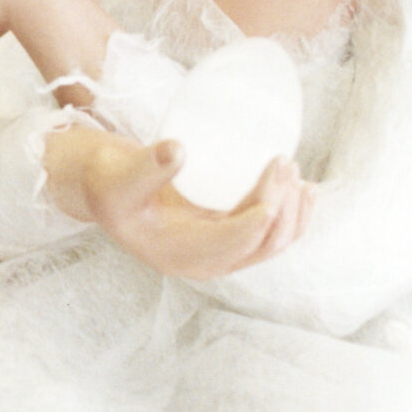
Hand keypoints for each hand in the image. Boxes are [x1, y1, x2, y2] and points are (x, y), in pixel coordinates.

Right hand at [44, 128, 312, 278]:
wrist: (108, 191)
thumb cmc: (111, 183)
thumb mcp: (122, 175)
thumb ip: (148, 165)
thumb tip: (178, 149)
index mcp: (179, 254)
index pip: (233, 243)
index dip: (261, 215)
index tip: (275, 175)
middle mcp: (203, 262)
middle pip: (261, 246)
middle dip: (284, 209)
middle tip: (286, 163)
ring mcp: (218, 253)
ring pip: (271, 244)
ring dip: (293, 215)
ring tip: (300, 177)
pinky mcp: (226, 238)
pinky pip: (267, 235)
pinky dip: (290, 216)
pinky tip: (302, 190)